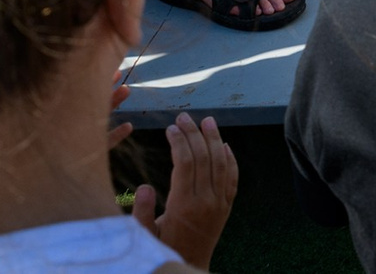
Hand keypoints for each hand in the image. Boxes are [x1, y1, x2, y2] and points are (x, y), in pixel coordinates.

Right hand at [132, 111, 237, 269]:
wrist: (189, 268)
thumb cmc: (163, 251)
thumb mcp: (145, 236)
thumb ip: (142, 212)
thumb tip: (143, 186)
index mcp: (183, 205)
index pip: (184, 163)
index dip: (178, 142)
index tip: (170, 128)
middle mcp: (205, 201)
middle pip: (203, 157)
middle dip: (193, 133)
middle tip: (184, 117)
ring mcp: (219, 203)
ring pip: (221, 163)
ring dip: (214, 139)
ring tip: (208, 121)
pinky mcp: (226, 207)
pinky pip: (233, 179)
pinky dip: (231, 160)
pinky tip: (226, 146)